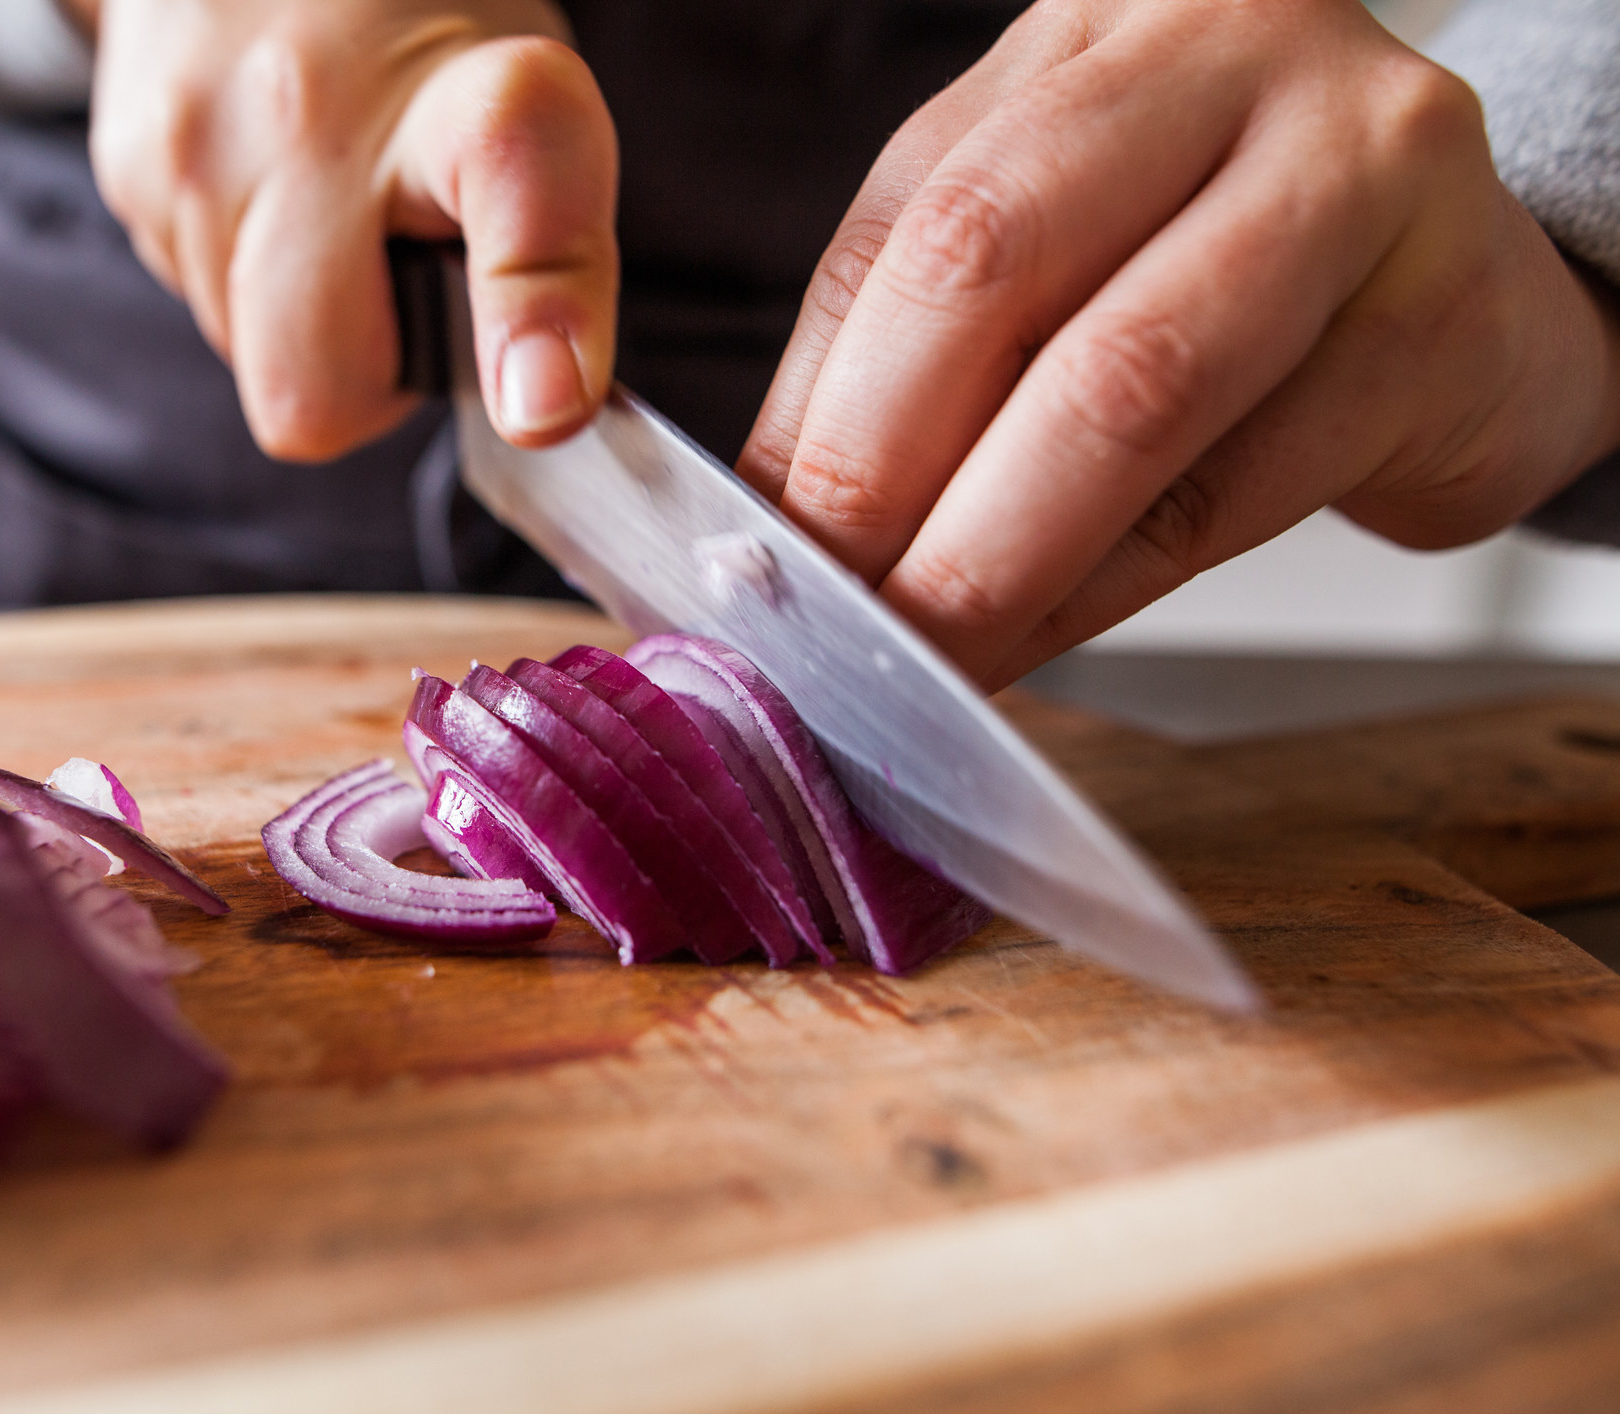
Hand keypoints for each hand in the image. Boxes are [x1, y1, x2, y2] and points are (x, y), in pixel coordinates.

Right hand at [82, 0, 617, 459]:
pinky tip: (273, 190)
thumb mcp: (534, 123)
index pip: (510, 179)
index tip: (543, 404)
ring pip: (249, 360)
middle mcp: (315, 109)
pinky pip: (200, 303)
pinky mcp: (128, 164)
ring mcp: (198, 138)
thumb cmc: (425, 55)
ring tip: (335, 210)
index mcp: (468, 90)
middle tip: (405, 284)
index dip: (533, 312)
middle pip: (315, 388)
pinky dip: (244, 278)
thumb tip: (537, 412)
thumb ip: (551, 268)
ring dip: (302, 324)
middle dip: (363, 381)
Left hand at [736, 0, 1619, 689]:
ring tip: (921, 654)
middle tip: (829, 615)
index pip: (907, 225)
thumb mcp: (1066, 254)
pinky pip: (1233, 488)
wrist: (1482, 299)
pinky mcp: (1438, 320)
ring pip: (1121, 385)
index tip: (747, 548)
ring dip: (992, 554)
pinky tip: (1036, 642)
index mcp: (1089, 40)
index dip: (811, 406)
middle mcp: (1222, 58)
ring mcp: (1354, 171)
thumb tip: (776, 521)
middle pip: (990, 265)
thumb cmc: (1240, 276)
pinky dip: (1105, 587)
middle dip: (880, 474)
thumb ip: (922, 349)